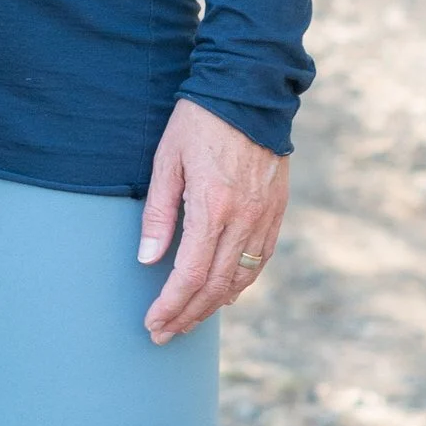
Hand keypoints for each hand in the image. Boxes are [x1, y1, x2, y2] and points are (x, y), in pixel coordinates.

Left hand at [137, 100, 289, 343]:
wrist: (248, 91)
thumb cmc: (199, 121)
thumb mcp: (166, 161)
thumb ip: (158, 214)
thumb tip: (148, 261)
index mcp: (212, 207)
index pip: (191, 274)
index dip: (171, 305)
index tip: (153, 323)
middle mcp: (243, 218)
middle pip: (216, 285)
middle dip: (188, 314)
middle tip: (164, 333)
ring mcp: (265, 216)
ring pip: (242, 278)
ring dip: (214, 305)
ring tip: (189, 320)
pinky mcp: (277, 210)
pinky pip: (260, 259)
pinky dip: (241, 282)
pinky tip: (225, 293)